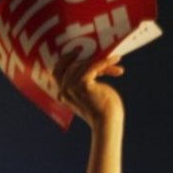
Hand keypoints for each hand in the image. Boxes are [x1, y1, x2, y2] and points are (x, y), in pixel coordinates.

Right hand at [54, 53, 124, 172]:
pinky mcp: (82, 85)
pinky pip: (93, 66)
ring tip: (115, 60)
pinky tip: (116, 60)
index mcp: (62, 94)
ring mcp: (71, 88)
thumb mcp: (90, 91)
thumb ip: (86, 79)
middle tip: (103, 53)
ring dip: (101, 61)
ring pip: (84, 65)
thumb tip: (93, 59)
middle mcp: (64, 91)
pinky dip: (105, 62)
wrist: (107, 121)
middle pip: (73, 65)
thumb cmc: (102, 108)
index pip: (56, 72)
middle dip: (90, 59)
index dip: (64, 59)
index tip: (76, 51)